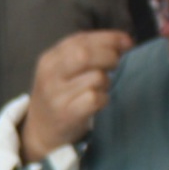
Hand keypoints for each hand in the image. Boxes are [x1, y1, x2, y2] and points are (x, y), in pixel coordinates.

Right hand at [19, 31, 132, 163]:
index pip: (81, 39)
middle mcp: (50, 75)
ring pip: (95, 77)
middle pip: (86, 55)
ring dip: (106, 81)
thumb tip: (124, 41)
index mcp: (49, 59)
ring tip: (100, 87)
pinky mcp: (67, 114)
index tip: (127, 42)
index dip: (108, 38)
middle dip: (109, 56)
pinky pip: (96, 98)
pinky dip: (104, 98)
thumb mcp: (61, 69)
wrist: (40, 131)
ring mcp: (57, 96)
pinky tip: (99, 101)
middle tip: (116, 64)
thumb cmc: (60, 94)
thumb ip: (86, 51)